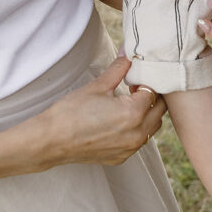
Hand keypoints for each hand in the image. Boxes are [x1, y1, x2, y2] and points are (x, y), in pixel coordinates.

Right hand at [22, 56, 165, 168]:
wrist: (52, 140)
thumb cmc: (72, 111)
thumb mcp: (98, 85)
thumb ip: (119, 68)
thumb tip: (128, 53)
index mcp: (133, 113)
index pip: (154, 91)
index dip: (145, 81)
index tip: (133, 78)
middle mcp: (137, 134)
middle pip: (159, 110)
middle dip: (151, 97)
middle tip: (133, 88)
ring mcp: (130, 149)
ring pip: (152, 127)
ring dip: (147, 114)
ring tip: (126, 103)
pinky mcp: (121, 157)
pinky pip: (139, 141)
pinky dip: (137, 129)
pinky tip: (119, 121)